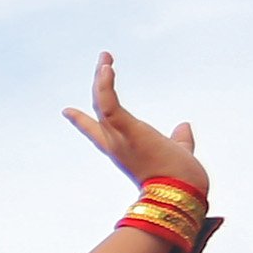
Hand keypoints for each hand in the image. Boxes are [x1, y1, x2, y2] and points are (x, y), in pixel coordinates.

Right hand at [62, 53, 205, 201]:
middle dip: (98, 85)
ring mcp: (119, 138)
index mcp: (125, 149)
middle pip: (98, 111)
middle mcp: (116, 144)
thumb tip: (184, 127)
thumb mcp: (179, 152)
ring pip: (101, 103)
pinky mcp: (128, 131)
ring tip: (106, 58)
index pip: (98, 132)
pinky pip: (109, 105)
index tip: (68, 110)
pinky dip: (105, 86)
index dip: (82, 121)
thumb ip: (180, 140)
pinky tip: (107, 68)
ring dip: (102, 78)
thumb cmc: (181, 180)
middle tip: (103, 63)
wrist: (181, 194)